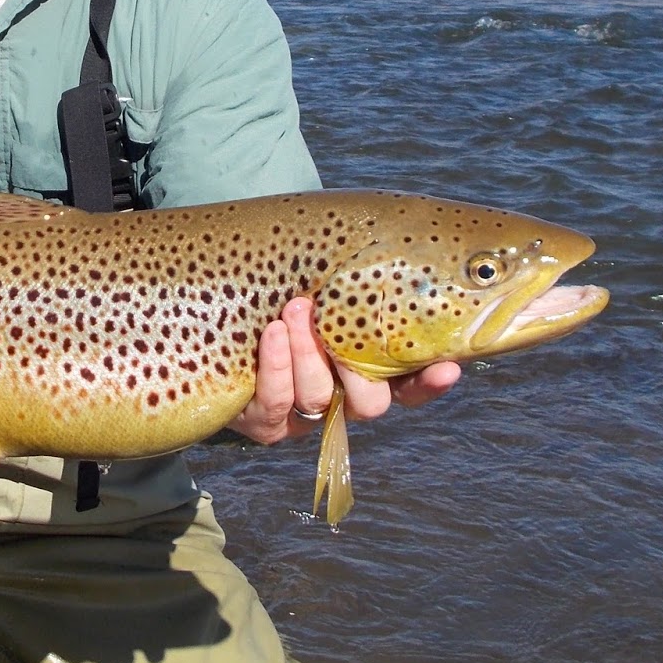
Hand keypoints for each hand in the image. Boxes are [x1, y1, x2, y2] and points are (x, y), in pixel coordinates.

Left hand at [227, 296, 460, 444]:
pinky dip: (276, 365)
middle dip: (354, 364)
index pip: (411, 386)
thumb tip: (403, 243)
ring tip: (295, 308)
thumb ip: (361, 276)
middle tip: (332, 317)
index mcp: (367, 369)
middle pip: (368, 403)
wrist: (217, 307)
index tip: (445, 365)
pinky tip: (272, 333)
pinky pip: (276, 402)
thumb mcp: (324, 279)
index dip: (430, 382)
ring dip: (307, 353)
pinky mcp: (264, 419)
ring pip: (317, 397)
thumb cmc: (281, 288)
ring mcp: (302, 412)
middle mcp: (339, 396)